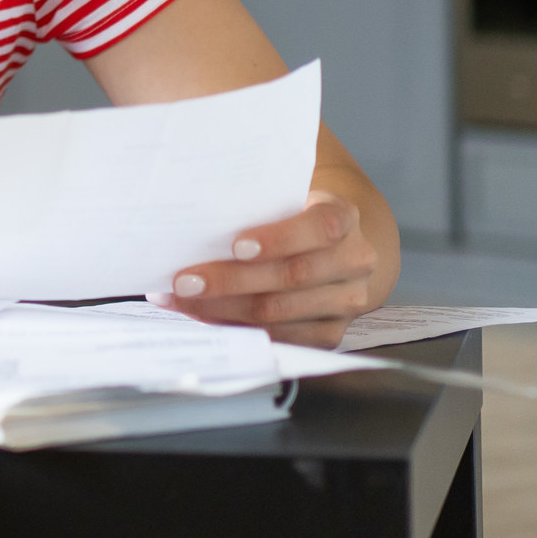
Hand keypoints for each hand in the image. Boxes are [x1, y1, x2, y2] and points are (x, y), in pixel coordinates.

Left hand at [155, 191, 379, 347]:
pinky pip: (281, 336)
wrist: (330, 248)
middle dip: (230, 281)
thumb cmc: (290, 217)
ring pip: (280, 311)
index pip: (318, 227)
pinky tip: (204, 315)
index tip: (235, 246)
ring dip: (224, 308)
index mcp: (343, 216)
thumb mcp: (281, 200)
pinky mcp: (332, 331)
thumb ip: (253, 208)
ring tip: (183, 300)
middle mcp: (354, 260)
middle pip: (291, 275)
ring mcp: (347, 300)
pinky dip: (236, 326)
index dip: (278, 239)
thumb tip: (192, 223)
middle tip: (184, 281)